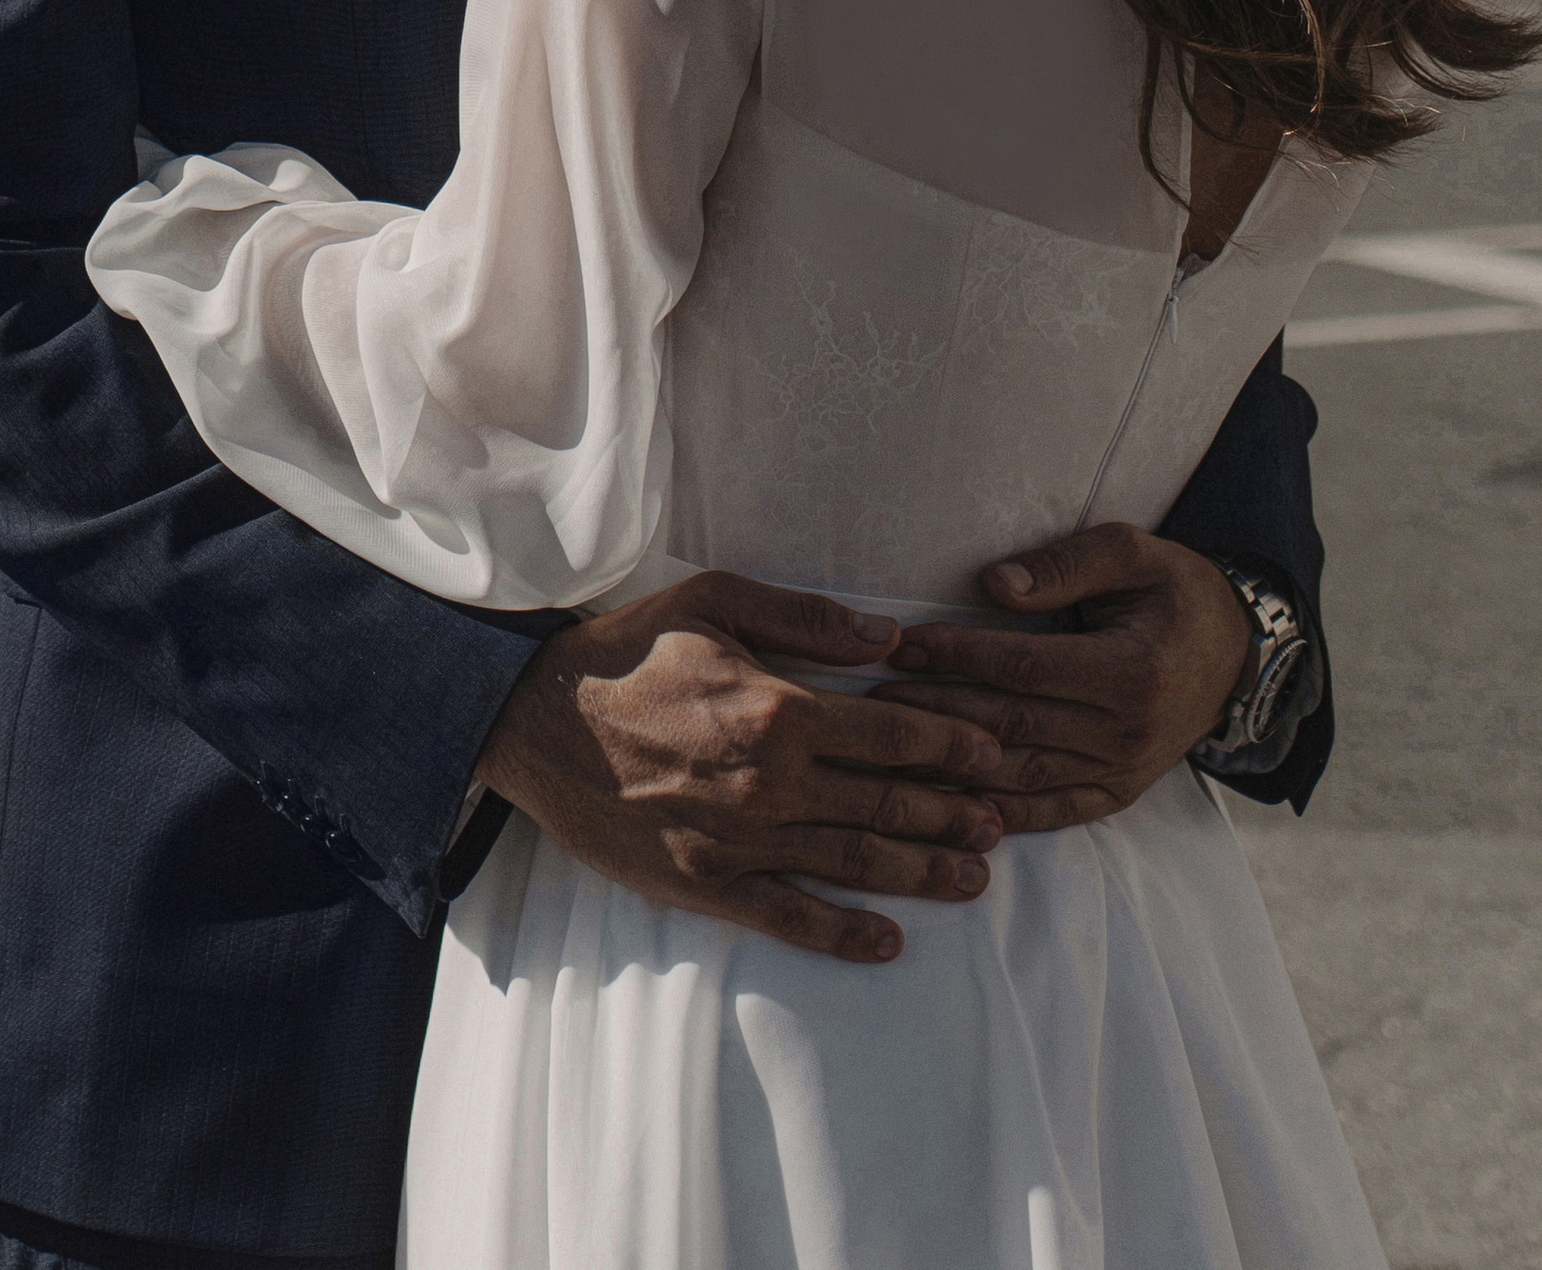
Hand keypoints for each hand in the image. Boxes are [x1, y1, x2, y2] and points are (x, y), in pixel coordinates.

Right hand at [474, 570, 1007, 965]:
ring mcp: (741, 841)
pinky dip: (845, 936)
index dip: (951, 745)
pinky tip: (888, 942)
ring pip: (854, 865)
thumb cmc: (627, 648)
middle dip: (953, 814)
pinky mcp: (708, 885)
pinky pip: (791, 919)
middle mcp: (770, 783)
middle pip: (885, 805)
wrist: (537, 720)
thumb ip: (805, 617)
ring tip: (975, 881)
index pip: (891, 733)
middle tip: (1004, 824)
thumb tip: (889, 636)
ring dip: (922, 874)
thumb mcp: (713, 599)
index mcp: (777, 709)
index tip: (994, 754)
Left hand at [868, 527, 1251, 832]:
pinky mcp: (1119, 794)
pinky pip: (1054, 811)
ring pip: (1023, 775)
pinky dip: (1003, 813)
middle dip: (936, 710)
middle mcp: (1125, 732)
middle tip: (873, 698)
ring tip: (891, 749)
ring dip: (954, 766)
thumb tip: (994, 584)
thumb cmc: (1176, 591)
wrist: (1238, 655)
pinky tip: (953, 808)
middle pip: (1011, 725)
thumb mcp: (1133, 552)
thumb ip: (1064, 566)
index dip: (957, 656)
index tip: (902, 644)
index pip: (1022, 667)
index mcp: (1129, 671)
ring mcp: (1123, 772)